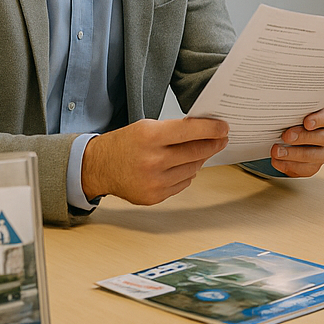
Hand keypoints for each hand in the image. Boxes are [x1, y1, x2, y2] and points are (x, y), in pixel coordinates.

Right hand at [81, 117, 229, 204]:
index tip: (224, 128)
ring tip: (196, 151)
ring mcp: (154, 181)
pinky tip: (178, 167)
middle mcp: (152, 160)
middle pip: (197, 152)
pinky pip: (183, 183)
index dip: (212, 129)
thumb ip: (175, 129)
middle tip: (221, 138)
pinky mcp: (154, 196)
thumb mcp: (147, 127)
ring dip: (199, 159)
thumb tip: (207, 131)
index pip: (191, 131)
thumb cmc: (125, 144)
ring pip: (193, 169)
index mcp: (150, 137)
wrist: (99, 167)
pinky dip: (185, 174)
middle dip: (213, 144)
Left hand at [271, 104, 323, 176]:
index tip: (306, 122)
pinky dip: (289, 166)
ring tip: (277, 151)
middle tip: (287, 136)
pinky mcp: (313, 166)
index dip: (321, 120)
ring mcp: (323, 152)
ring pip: (315, 156)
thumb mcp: (296, 110)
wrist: (288, 135)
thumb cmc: (295, 119)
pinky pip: (306, 169)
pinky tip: (277, 161)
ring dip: (294, 154)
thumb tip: (279, 106)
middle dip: (304, 137)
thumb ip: (294, 108)